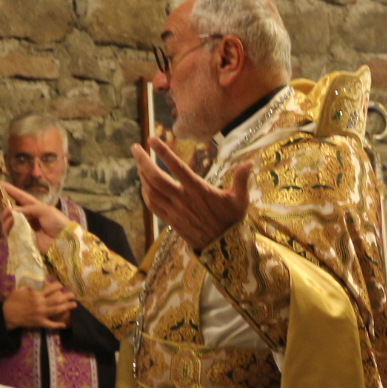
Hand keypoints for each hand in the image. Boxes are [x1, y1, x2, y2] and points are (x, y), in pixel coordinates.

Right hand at [0, 182, 70, 251]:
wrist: (64, 240)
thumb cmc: (58, 222)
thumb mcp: (44, 209)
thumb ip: (27, 208)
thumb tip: (13, 211)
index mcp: (35, 207)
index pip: (21, 198)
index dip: (11, 191)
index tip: (0, 184)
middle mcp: (28, 217)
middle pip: (11, 209)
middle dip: (2, 202)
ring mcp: (24, 228)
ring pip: (8, 220)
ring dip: (5, 215)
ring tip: (8, 213)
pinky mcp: (22, 239)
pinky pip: (10, 232)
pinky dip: (7, 227)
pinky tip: (9, 223)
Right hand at [2, 283, 75, 329]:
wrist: (6, 315)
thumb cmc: (11, 301)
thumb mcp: (18, 290)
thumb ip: (28, 286)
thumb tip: (34, 283)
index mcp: (36, 294)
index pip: (50, 288)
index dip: (58, 286)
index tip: (61, 285)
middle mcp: (41, 303)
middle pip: (57, 299)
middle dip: (67, 296)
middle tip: (73, 295)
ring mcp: (41, 313)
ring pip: (57, 310)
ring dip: (67, 307)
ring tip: (74, 305)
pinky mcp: (39, 322)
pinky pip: (50, 324)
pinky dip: (58, 325)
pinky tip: (64, 325)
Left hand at [132, 135, 251, 249]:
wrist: (222, 248)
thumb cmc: (231, 221)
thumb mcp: (240, 200)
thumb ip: (241, 180)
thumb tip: (251, 162)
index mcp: (198, 190)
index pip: (177, 167)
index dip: (163, 152)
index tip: (152, 139)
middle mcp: (183, 199)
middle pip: (156, 178)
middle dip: (142, 161)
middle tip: (135, 148)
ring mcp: (174, 211)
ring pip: (151, 191)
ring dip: (142, 176)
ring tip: (140, 164)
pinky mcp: (171, 221)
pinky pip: (152, 206)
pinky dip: (145, 194)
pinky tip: (144, 186)